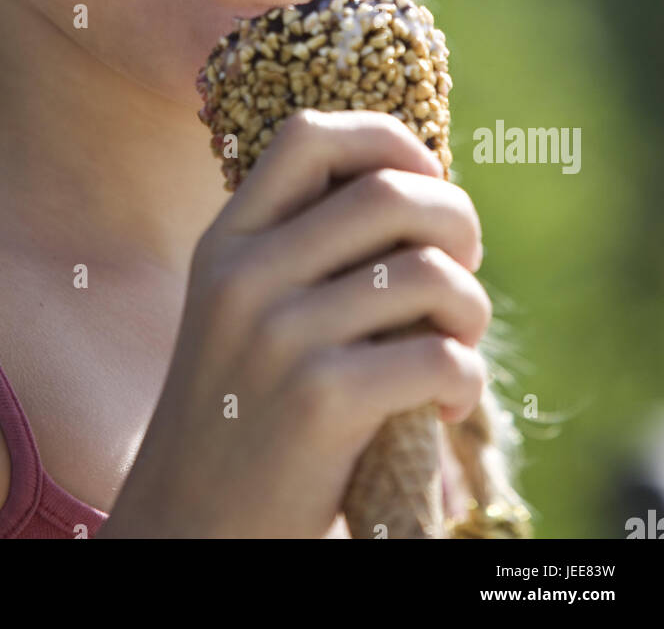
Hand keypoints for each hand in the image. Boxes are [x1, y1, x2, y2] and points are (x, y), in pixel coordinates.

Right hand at [99, 109, 488, 538]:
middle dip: (457, 221)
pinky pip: (439, 355)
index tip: (423, 176)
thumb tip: (420, 190)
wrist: (191, 528)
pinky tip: (446, 403)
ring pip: (428, 273)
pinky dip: (465, 377)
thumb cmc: (242, 414)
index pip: (309, 135)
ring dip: (472, 308)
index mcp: (226, 240)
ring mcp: (279, 335)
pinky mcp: (320, 401)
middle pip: (390, 193)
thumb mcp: (239, 311)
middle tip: (465, 266)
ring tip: (458, 343)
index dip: (386, 138)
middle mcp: (245, 275)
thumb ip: (300, 249)